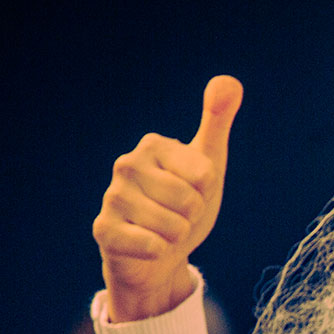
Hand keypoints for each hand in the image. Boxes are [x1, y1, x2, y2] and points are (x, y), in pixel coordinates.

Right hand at [92, 75, 241, 319]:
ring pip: (173, 227)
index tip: (193, 192)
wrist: (160, 253)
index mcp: (153, 145)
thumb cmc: (185, 205)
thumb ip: (217, 122)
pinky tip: (149, 247)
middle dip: (192, 217)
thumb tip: (229, 80)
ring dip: (177, 237)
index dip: (207, 193)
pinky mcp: (104, 230)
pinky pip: (151, 246)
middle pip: (190, 201)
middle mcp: (126, 165)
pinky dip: (160, 252)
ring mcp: (112, 197)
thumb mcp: (208, 163)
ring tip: (164, 231)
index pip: (205, 175)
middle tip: (178, 215)